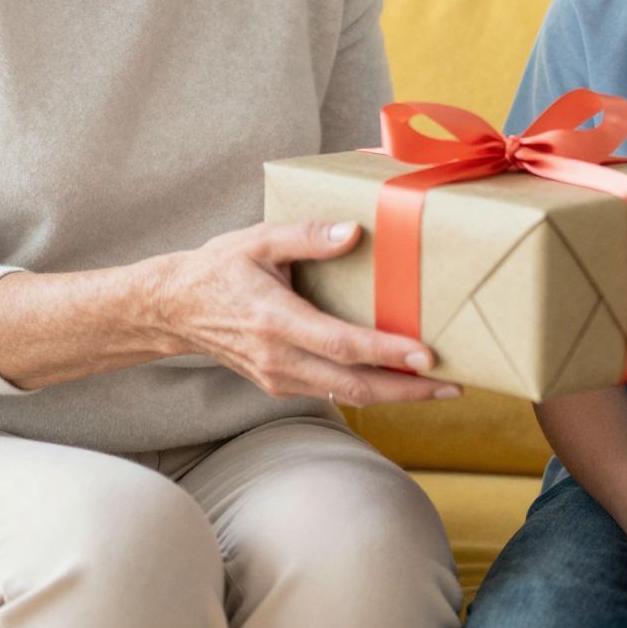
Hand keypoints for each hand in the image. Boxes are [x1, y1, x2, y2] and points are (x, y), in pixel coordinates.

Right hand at [146, 220, 460, 406]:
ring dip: (395, 395)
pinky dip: (370, 390)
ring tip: (440, 388)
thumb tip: (353, 232)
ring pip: (347, 395)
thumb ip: (305, 236)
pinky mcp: (282, 384)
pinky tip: (399, 382)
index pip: (341, 344)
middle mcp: (279, 358)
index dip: (386, 352)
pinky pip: (333, 393)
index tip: (426, 355)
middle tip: (454, 387)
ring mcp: (279, 377)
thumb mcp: (257, 240)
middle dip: (407, 390)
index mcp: (275, 321)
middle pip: (353, 385)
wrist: (173, 311)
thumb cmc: (218, 270)